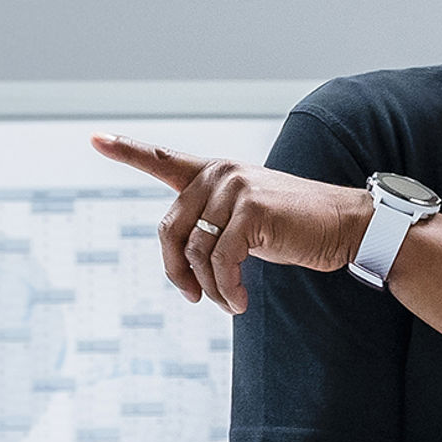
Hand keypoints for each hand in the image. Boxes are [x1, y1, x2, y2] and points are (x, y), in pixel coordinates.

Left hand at [93, 135, 374, 315]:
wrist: (346, 227)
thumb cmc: (295, 229)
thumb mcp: (245, 224)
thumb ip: (211, 227)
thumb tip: (183, 262)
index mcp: (215, 173)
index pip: (163, 160)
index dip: (127, 150)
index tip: (95, 138)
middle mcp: (220, 173)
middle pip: (170, 230)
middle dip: (177, 272)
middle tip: (194, 297)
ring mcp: (235, 188)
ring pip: (195, 252)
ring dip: (209, 288)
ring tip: (229, 302)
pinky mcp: (251, 210)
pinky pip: (220, 261)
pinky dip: (226, 289)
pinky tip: (240, 303)